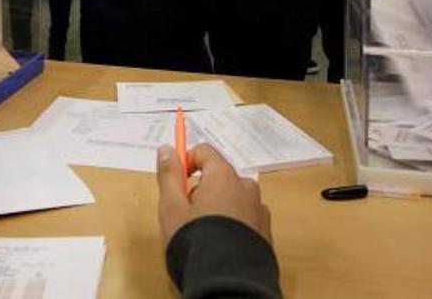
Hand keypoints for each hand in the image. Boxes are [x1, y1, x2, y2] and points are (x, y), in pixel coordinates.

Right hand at [156, 143, 271, 247]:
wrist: (228, 282)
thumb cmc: (195, 240)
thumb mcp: (171, 208)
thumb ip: (169, 176)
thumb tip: (166, 149)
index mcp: (224, 176)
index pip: (205, 152)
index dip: (187, 162)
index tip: (176, 182)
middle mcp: (246, 187)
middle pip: (219, 177)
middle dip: (201, 190)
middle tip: (186, 216)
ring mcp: (259, 210)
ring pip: (233, 199)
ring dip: (218, 208)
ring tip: (204, 235)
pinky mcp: (266, 232)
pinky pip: (245, 218)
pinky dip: (233, 225)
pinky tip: (221, 245)